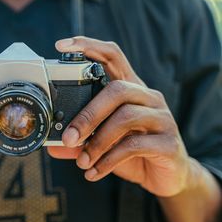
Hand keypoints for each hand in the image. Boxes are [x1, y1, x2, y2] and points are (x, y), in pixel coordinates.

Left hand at [48, 36, 192, 196]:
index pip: (112, 56)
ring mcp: (161, 118)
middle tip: (69, 138)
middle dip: (87, 115)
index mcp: (130, 90)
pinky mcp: (168, 142)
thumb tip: (53, 145)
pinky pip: (134, 145)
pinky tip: (95, 172)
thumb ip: (80, 141)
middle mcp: (148, 97)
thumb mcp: (103, 144)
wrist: (166, 176)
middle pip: (116, 90)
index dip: (89, 46)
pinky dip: (109, 160)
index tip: (62, 45)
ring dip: (97, 142)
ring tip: (82, 161)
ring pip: (125, 117)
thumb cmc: (133, 152)